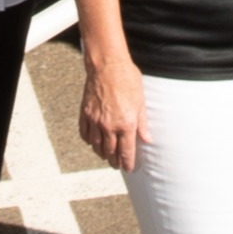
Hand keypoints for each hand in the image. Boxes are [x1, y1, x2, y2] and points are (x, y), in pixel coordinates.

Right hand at [82, 52, 145, 171]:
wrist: (107, 65)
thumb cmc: (127, 79)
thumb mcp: (140, 101)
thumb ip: (142, 123)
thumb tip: (146, 139)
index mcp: (126, 123)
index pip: (126, 151)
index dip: (127, 162)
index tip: (128, 168)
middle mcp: (109, 125)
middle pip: (110, 151)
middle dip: (114, 161)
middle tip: (116, 165)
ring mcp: (95, 120)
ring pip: (96, 145)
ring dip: (101, 153)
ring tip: (105, 156)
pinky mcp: (85, 113)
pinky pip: (85, 133)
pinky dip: (89, 140)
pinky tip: (92, 142)